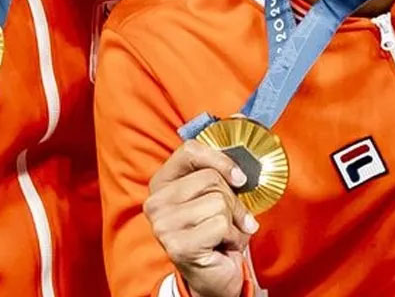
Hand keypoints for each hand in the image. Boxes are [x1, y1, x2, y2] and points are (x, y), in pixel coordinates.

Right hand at [144, 140, 257, 296]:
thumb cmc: (217, 232)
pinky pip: (220, 224)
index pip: (190, 150)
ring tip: (225, 235)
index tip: (239, 178)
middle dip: (233, 201)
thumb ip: (224, 160)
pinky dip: (232, 237)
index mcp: (162, 182)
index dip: (222, 160)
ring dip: (234, 223)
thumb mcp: (221, 192)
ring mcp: (162, 224)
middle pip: (211, 179)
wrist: (216, 276)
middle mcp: (155, 202)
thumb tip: (238, 117)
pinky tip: (222, 247)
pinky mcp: (176, 245)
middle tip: (231, 220)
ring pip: (219, 202)